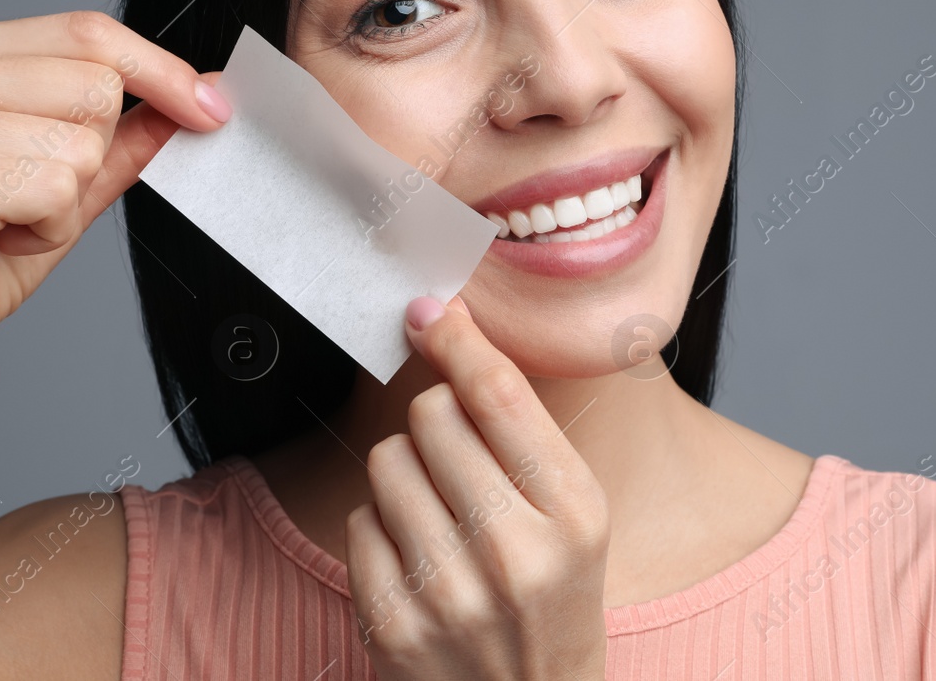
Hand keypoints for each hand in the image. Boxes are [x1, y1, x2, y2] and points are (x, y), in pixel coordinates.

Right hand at [0, 9, 229, 393]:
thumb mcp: (70, 179)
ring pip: (83, 139)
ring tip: (11, 222)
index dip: (160, 70)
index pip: (88, 31)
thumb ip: (129, 132)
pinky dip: (48, 230)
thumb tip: (202, 94)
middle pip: (95, 83)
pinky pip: (57, 187)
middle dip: (93, 155)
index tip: (210, 107)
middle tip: (32, 198)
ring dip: (68, 201)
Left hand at [346, 295, 609, 680]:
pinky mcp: (393, 623)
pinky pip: (358, 519)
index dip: (457, 339)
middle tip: (458, 462)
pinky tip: (418, 561)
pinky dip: (380, 528)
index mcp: (576, 515)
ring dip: (405, 473)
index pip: (499, 394)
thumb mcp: (575, 519)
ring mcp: (450, 592)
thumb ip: (522, 432)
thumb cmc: (552, 604)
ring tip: (441, 517)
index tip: (431, 312)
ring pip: (387, 459)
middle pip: (432, 414)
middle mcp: (515, 552)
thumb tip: (446, 326)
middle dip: (437, 420)